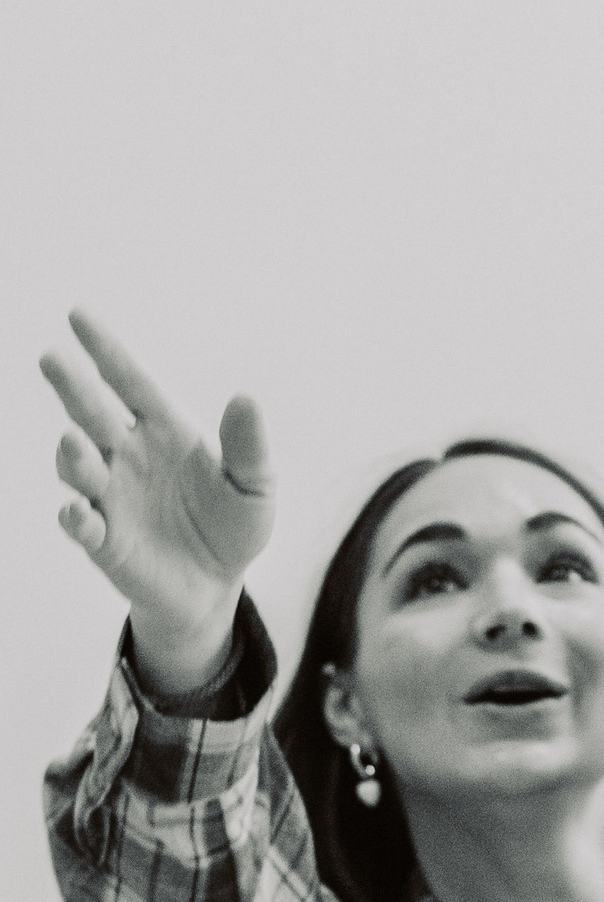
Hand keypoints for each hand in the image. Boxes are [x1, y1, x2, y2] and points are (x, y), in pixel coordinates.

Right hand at [40, 313, 274, 695]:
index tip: (79, 315)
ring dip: (72, 453)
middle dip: (72, 386)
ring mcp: (110, 496)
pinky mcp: (104, 540)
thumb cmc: (231, 526)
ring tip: (74, 441)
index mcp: (163, 430)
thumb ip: (249, 447)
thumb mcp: (254, 487)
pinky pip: (81, 524)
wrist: (216, 586)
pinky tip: (78, 510)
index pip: (130, 381)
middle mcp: (127, 455)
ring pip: (78, 465)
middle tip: (51, 358)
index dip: (106, 350)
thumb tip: (247, 398)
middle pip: (92, 412)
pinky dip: (76, 516)